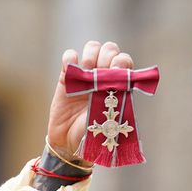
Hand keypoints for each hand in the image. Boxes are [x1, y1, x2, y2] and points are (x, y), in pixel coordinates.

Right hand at [46, 41, 133, 163]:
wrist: (71, 143)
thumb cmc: (95, 134)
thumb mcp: (110, 118)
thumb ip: (116, 99)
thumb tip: (123, 81)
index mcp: (119, 84)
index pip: (124, 60)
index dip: (121, 62)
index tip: (116, 73)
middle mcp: (104, 75)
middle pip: (110, 49)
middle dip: (107, 56)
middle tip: (100, 71)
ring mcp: (85, 74)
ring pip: (92, 47)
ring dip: (91, 54)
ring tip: (87, 71)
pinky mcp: (67, 76)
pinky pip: (69, 56)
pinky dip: (70, 58)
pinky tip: (70, 70)